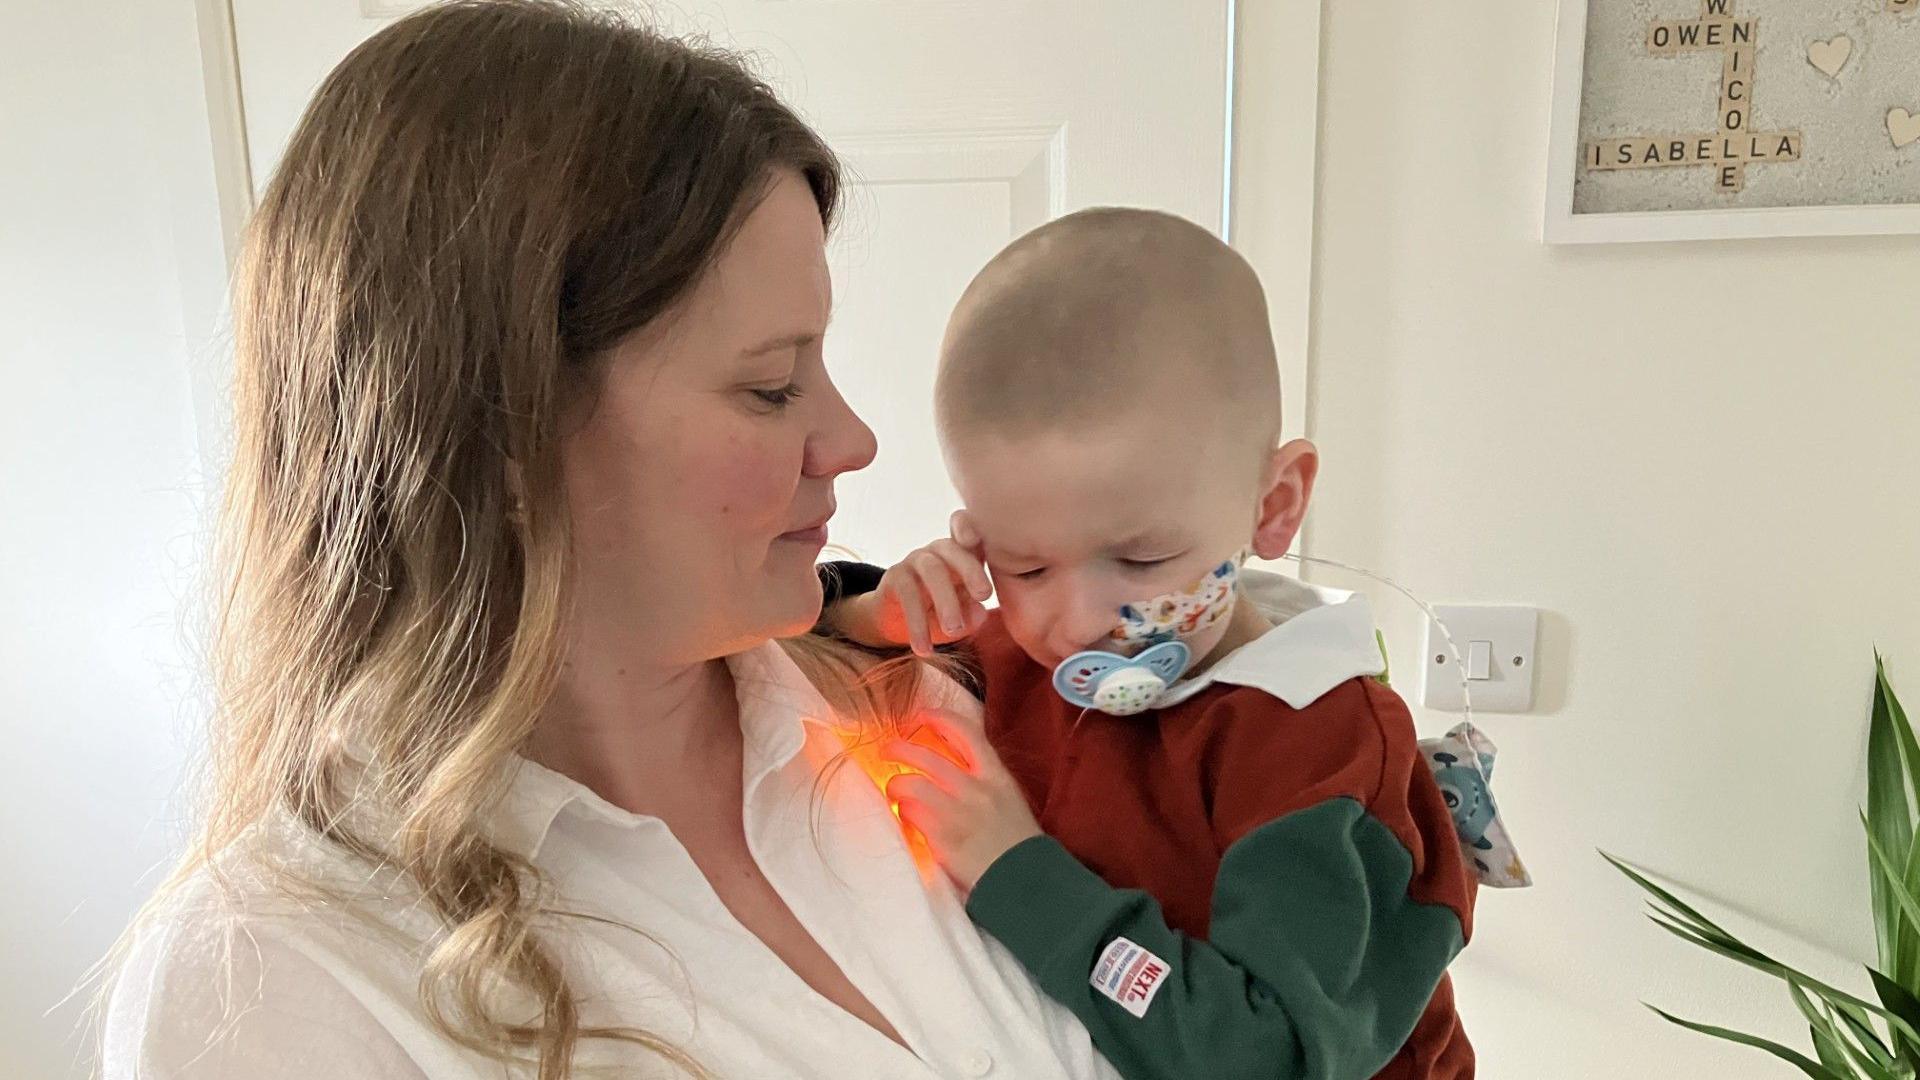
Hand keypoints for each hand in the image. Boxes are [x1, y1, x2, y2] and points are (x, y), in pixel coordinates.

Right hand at [846, 512, 993, 655]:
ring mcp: (915, 560)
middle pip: (953, 549)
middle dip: (971, 569)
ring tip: (953, 631)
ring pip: (932, 570)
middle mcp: (938, 550)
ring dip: (946, 600)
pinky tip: (924, 649)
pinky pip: (907, 595)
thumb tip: (980, 612)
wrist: (897, 624)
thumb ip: (973, 614)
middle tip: (985, 595)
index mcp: (962, 553)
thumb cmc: (940, 614)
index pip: (967, 529)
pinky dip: (917, 623)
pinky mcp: (894, 576)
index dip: (970, 527)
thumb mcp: (961, 617)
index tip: (976, 540)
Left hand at [882, 710, 1042, 891]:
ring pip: (911, 782)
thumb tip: (949, 768)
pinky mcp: (941, 835)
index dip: (940, 718)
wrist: (1023, 879)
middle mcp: (976, 788)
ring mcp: (957, 811)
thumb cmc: (1016, 844)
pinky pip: (908, 812)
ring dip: (895, 785)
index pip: (967, 733)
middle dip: (900, 748)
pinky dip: (902, 812)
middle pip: (927, 755)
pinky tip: (905, 817)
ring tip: (894, 792)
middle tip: (888, 749)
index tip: (922, 715)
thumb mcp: (1008, 800)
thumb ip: (982, 781)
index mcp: (996, 776)